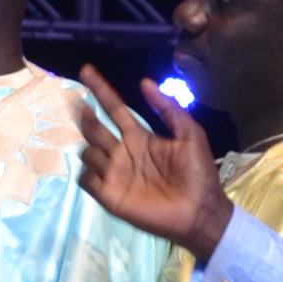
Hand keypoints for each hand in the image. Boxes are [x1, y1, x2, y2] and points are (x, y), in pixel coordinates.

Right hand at [75, 66, 228, 259]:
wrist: (199, 211)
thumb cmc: (198, 173)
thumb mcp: (190, 134)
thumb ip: (168, 108)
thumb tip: (145, 82)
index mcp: (140, 136)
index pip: (114, 109)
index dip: (101, 90)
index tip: (87, 71)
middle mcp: (123, 153)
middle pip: (95, 129)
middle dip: (87, 117)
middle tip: (83, 108)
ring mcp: (115, 174)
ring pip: (89, 152)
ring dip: (93, 148)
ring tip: (111, 154)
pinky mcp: (110, 195)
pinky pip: (87, 179)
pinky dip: (89, 173)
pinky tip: (104, 173)